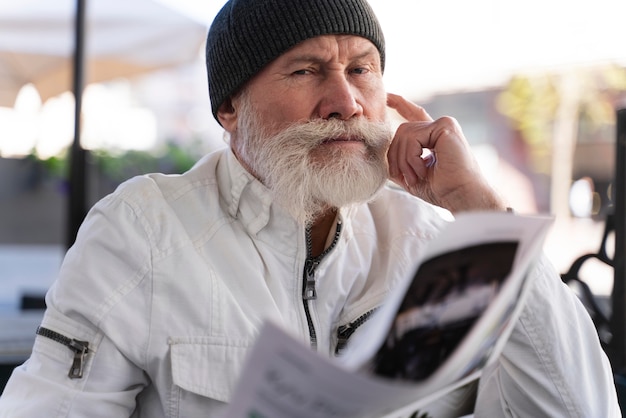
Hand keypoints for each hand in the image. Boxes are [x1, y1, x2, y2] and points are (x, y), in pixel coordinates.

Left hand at [386, 93, 504, 212]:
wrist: (462, 196)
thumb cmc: (442, 190)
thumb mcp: (412, 174)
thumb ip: (399, 160)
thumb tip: (381, 151)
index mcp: (434, 136)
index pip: (414, 114)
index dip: (400, 104)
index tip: (387, 96)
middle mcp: (440, 126)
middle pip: (401, 131)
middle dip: (396, 156)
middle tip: (405, 178)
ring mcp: (444, 124)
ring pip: (404, 134)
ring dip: (404, 160)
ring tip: (416, 177)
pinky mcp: (445, 126)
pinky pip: (413, 137)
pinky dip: (412, 158)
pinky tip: (423, 169)